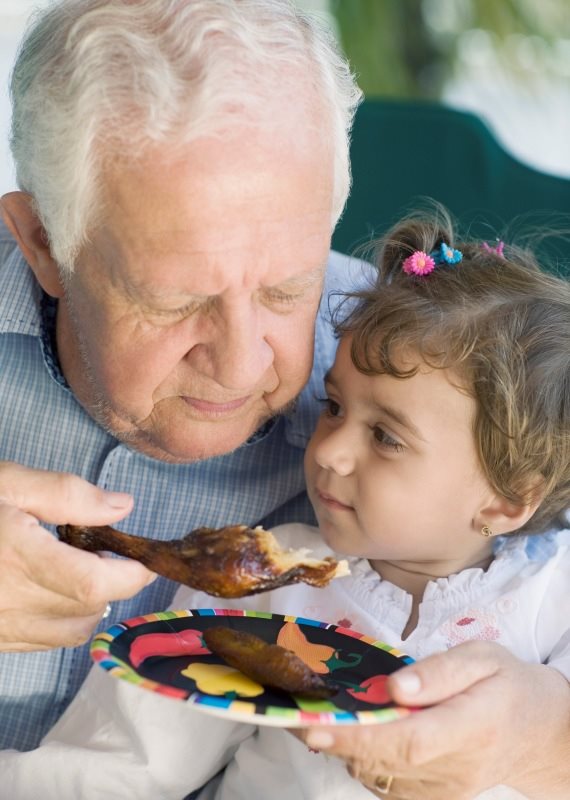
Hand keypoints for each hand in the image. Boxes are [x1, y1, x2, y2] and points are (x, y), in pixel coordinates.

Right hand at [0, 462, 155, 651]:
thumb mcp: (8, 482)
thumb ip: (67, 494)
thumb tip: (123, 507)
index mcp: (17, 559)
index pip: (92, 584)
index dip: (129, 575)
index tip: (144, 558)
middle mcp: (9, 604)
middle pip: (87, 610)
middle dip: (112, 585)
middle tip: (106, 553)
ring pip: (69, 633)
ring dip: (88, 605)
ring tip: (78, 569)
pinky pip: (42, 643)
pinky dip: (61, 621)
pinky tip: (49, 590)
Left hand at [297, 641, 569, 798]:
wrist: (539, 733)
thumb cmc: (507, 684)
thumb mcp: (484, 658)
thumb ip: (441, 671)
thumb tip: (394, 686)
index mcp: (472, 724)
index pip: (408, 738)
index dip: (359, 733)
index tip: (317, 723)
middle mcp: (457, 766)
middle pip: (385, 761)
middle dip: (334, 740)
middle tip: (293, 717)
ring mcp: (446, 789)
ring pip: (380, 775)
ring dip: (342, 748)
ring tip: (311, 717)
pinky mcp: (436, 797)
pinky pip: (387, 783)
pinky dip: (361, 759)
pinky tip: (346, 733)